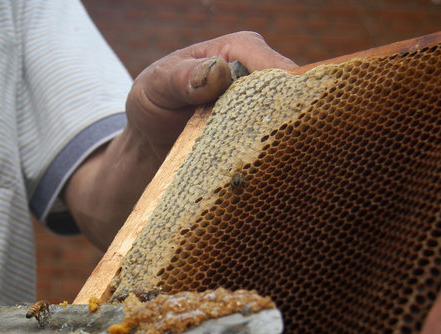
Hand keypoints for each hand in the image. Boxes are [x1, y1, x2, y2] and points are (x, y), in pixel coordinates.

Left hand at [126, 31, 296, 158]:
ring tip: (260, 168)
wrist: (149, 142)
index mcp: (241, 50)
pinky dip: (267, 161)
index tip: (270, 123)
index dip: (281, 94)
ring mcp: (263, 108)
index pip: (275, 68)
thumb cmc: (152, 104)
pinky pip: (274, 148)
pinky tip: (258, 176)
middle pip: (291, 99)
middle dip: (281, 124)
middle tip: (264, 154)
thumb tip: (216, 73)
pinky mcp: (260, 136)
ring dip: (274, 147)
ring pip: (287, 126)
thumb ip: (181, 78)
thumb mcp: (156, 86)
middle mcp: (260, 75)